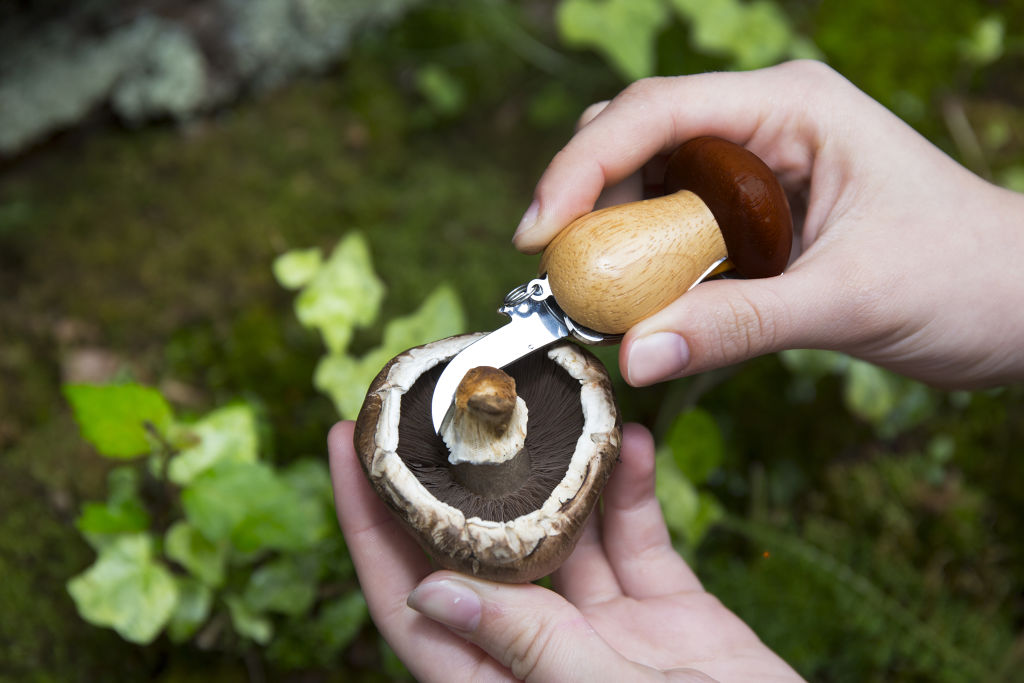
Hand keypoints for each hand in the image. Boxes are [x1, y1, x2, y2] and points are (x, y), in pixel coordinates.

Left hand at [329, 420, 801, 681]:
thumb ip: (526, 648)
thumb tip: (427, 591)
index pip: (406, 599)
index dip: (367, 524)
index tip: (345, 442)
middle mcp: (539, 652)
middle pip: (475, 550)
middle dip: (453, 473)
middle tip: (433, 396)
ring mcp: (603, 630)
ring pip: (560, 532)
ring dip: (554, 468)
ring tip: (540, 399)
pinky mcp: (665, 612)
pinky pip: (636, 540)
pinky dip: (631, 492)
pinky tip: (631, 442)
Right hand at [513, 60, 1023, 389]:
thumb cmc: (968, 280)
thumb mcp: (848, 300)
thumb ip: (737, 327)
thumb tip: (632, 356)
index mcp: (790, 108)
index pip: (656, 112)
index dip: (583, 167)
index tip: (539, 234)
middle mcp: (766, 124)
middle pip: (638, 138)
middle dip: (589, 200)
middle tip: (563, 273)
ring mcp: (759, 169)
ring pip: (651, 184)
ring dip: (616, 239)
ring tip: (601, 300)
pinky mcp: (758, 215)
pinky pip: (680, 229)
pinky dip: (650, 266)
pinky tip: (646, 306)